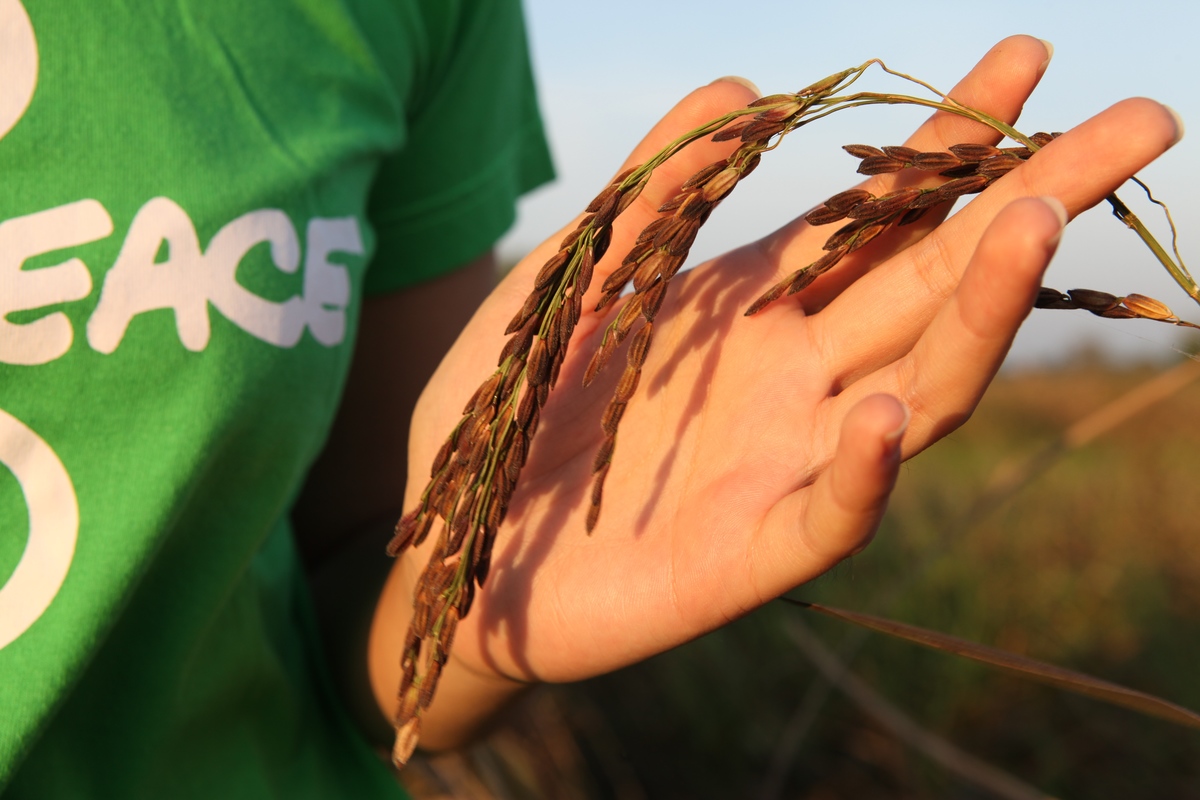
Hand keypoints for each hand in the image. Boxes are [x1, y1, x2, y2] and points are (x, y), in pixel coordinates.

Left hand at [369, 35, 1180, 746]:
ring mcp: (782, 464)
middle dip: (1033, 202)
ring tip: (1028, 226)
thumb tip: (740, 83)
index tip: (1024, 58)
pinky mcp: (746, 555)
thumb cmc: (512, 409)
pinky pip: (830, 517)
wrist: (462, 543)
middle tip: (1142, 120)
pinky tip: (882, 413)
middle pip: (936, 286)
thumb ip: (654, 193)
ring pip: (917, 391)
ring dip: (978, 316)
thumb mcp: (575, 277)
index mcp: (761, 306)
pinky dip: (862, 471)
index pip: (883, 215)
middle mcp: (796, 378)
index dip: (955, 142)